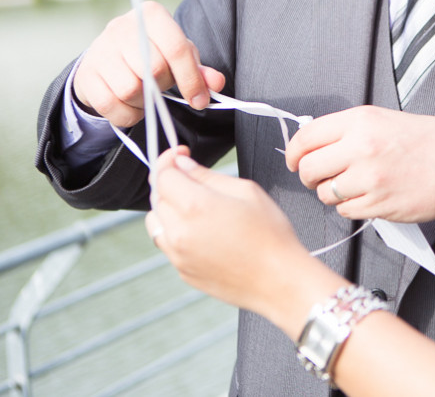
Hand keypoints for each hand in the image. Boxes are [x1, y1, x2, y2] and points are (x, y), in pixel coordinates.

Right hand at [74, 1, 225, 127]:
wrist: (107, 58)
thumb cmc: (151, 53)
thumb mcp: (178, 55)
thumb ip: (199, 69)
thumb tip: (216, 83)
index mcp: (151, 14)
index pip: (176, 48)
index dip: (191, 79)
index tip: (200, 100)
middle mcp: (122, 27)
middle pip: (154, 69)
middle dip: (164, 86)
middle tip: (162, 87)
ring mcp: (100, 50)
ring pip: (131, 89)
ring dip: (144, 102)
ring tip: (146, 95)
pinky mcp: (85, 74)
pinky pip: (111, 105)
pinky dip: (127, 114)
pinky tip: (132, 106)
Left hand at [147, 149, 340, 334]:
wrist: (278, 280)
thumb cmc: (271, 235)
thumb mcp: (247, 192)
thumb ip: (209, 176)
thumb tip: (184, 165)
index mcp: (195, 207)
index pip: (164, 175)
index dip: (169, 160)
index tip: (178, 154)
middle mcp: (179, 232)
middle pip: (156, 197)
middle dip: (170, 182)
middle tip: (191, 177)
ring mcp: (177, 255)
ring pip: (156, 222)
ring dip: (167, 208)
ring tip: (195, 206)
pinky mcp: (181, 271)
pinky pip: (167, 244)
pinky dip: (176, 232)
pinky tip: (204, 231)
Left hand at [285, 107, 434, 223]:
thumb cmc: (429, 141)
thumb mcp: (385, 119)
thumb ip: (348, 130)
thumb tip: (312, 145)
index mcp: (361, 121)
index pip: (305, 138)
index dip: (294, 153)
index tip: (295, 161)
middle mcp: (361, 147)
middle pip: (308, 169)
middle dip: (311, 177)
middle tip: (323, 177)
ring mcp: (370, 178)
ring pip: (325, 193)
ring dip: (333, 193)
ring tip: (355, 185)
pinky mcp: (379, 204)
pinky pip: (346, 210)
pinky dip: (352, 206)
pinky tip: (370, 195)